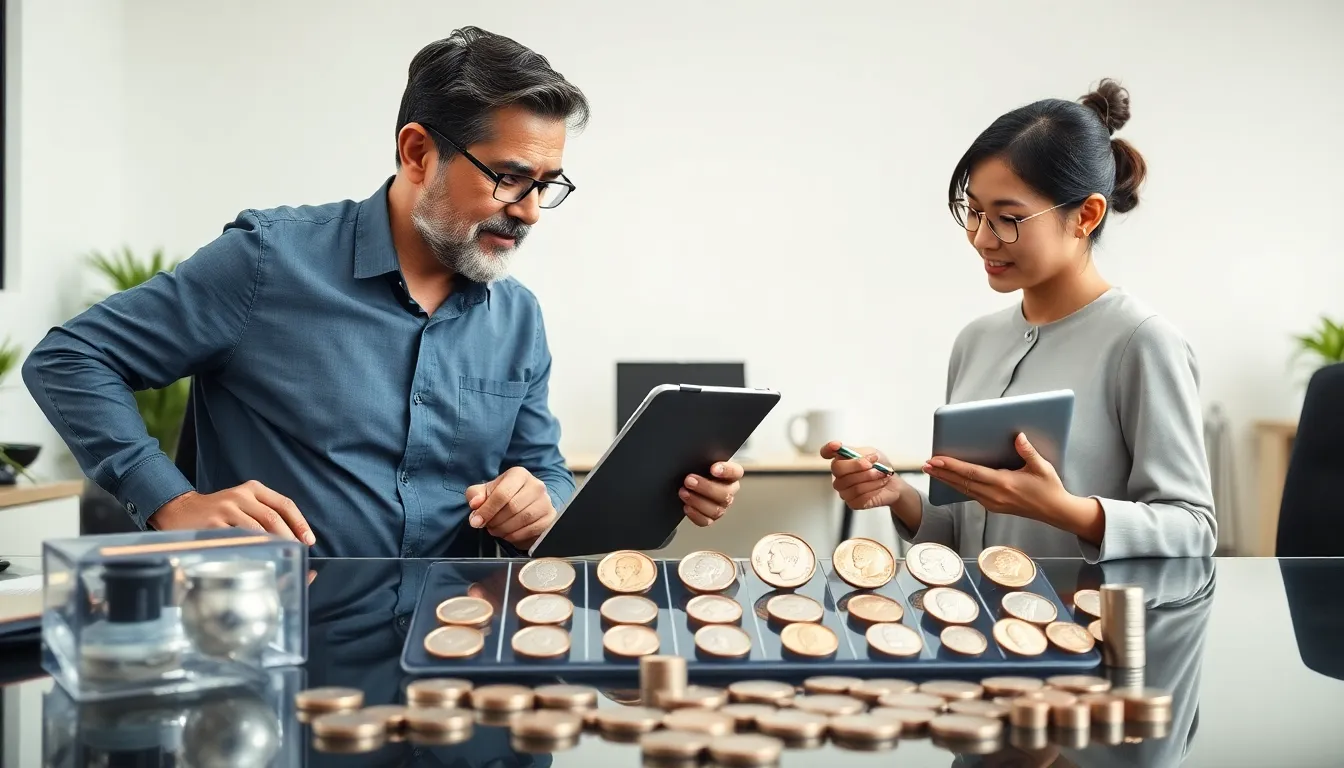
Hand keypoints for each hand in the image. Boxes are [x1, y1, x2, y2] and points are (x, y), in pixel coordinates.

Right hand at [150, 480, 315, 544]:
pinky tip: (259, 558)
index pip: (285, 505)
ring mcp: (226, 509)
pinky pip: (238, 539)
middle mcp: (241, 496)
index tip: (308, 541)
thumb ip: (265, 514)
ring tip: (282, 558)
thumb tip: (294, 537)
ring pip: (258, 529)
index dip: (300, 523)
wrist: (180, 510)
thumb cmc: (218, 511)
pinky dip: (252, 549)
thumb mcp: (243, 503)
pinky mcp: (213, 524)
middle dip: (290, 538)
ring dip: (274, 546)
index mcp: (253, 489)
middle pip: (274, 518)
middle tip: (297, 554)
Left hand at [465, 467, 554, 548]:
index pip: (502, 493)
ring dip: (504, 529)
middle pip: (512, 507)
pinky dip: (515, 536)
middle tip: (488, 525)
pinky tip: (508, 533)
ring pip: (523, 519)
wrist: (526, 503)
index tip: (476, 521)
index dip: (487, 510)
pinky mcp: (550, 517)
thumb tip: (476, 504)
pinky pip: (531, 530)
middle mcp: (536, 485)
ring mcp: (545, 501)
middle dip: (495, 520)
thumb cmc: (504, 496)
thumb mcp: (486, 492)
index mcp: (518, 474)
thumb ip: (475, 494)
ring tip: (496, 529)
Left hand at [678, 461, 743, 526]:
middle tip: (689, 480)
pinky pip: (705, 520)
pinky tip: (686, 506)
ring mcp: (721, 506)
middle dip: (705, 488)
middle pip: (725, 494)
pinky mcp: (710, 517)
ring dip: (697, 501)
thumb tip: (694, 458)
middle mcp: (729, 491)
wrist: (691, 479)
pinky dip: (695, 515)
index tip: (713, 468)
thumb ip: (704, 459)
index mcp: (732, 475)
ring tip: (683, 492)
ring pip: (716, 510)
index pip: (735, 472)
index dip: (726, 471)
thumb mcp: (703, 460)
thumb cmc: (700, 467)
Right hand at [821, 441, 908, 509]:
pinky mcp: (852, 502)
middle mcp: (839, 475)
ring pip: (852, 484)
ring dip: (870, 478)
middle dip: (857, 465)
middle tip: (873, 464)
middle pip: (838, 469)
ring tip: (880, 475)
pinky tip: (878, 486)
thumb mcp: (874, 454)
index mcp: (842, 459)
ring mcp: (844, 490)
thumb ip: (862, 453)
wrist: (892, 484)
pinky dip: (873, 490)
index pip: (827, 452)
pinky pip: (860, 497)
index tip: (836, 446)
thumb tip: (856, 455)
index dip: (828, 449)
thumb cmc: (880, 467)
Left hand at [922, 433, 1069, 517]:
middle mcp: (995, 496)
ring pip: (964, 490)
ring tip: (932, 471)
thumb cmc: (1049, 488)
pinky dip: (958, 486)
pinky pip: (971, 495)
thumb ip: (1028, 451)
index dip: (952, 466)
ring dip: (947, 480)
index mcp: (1005, 484)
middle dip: (942, 473)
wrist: (1055, 512)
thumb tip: (1018, 436)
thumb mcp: (1042, 467)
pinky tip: (950, 480)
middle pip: (962, 483)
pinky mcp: (994, 507)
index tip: (936, 460)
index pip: (972, 473)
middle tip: (925, 464)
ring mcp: (993, 503)